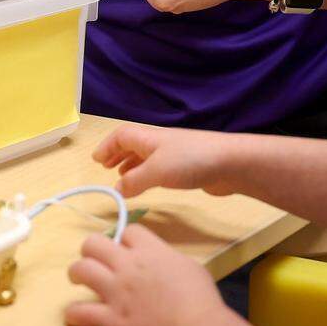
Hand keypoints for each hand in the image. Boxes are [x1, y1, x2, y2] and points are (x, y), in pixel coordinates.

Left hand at [65, 225, 231, 325]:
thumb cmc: (200, 298)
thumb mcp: (187, 265)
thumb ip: (167, 259)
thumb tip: (161, 263)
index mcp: (150, 250)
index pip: (128, 230)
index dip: (126, 237)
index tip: (126, 247)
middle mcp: (128, 265)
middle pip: (94, 242)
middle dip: (92, 248)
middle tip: (95, 259)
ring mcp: (116, 291)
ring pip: (81, 269)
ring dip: (77, 273)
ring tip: (78, 279)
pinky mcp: (111, 319)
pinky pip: (80, 311)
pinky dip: (74, 313)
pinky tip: (76, 315)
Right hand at [93, 124, 239, 197]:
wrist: (230, 162)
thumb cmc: (191, 161)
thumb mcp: (156, 172)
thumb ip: (134, 181)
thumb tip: (116, 189)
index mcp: (150, 139)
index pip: (122, 136)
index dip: (107, 146)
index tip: (96, 160)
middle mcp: (160, 143)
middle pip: (133, 144)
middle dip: (117, 154)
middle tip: (105, 168)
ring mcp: (175, 154)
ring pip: (146, 156)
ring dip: (131, 165)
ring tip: (121, 178)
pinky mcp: (187, 166)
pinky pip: (158, 167)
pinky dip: (147, 174)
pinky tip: (149, 184)